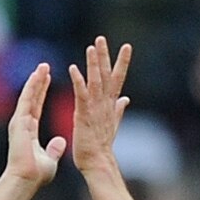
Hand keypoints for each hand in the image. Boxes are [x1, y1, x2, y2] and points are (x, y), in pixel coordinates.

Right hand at [3, 62, 63, 188]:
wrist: (25, 180)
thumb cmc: (36, 175)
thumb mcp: (50, 159)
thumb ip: (54, 149)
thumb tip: (61, 142)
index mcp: (29, 132)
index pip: (36, 107)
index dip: (41, 93)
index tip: (46, 80)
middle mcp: (22, 125)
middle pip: (31, 99)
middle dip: (38, 82)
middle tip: (44, 67)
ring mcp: (19, 123)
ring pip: (28, 96)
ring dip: (35, 81)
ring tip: (42, 66)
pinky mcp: (19, 122)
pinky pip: (26, 100)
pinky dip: (32, 87)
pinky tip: (37, 76)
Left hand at [68, 36, 134, 179]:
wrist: (97, 161)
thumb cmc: (101, 144)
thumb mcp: (112, 123)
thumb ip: (119, 109)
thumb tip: (125, 99)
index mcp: (110, 103)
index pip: (117, 78)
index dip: (122, 62)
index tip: (126, 46)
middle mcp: (105, 102)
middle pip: (107, 74)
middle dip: (106, 56)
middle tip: (102, 38)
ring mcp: (95, 108)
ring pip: (96, 80)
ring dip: (94, 63)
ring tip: (92, 46)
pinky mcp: (83, 114)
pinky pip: (81, 94)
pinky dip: (78, 81)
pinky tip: (73, 68)